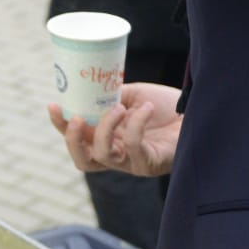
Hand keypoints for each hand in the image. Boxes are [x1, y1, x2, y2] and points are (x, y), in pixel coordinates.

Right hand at [48, 83, 183, 178]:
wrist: (195, 112)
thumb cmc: (164, 106)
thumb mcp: (130, 95)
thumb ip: (109, 96)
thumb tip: (91, 85)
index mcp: (107, 139)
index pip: (77, 141)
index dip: (61, 127)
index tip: (53, 104)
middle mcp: (116, 155)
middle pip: (83, 161)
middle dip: (74, 140)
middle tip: (78, 118)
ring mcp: (132, 162)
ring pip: (104, 156)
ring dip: (106, 128)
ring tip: (119, 107)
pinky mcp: (150, 163)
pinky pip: (133, 146)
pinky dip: (135, 124)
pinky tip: (145, 108)